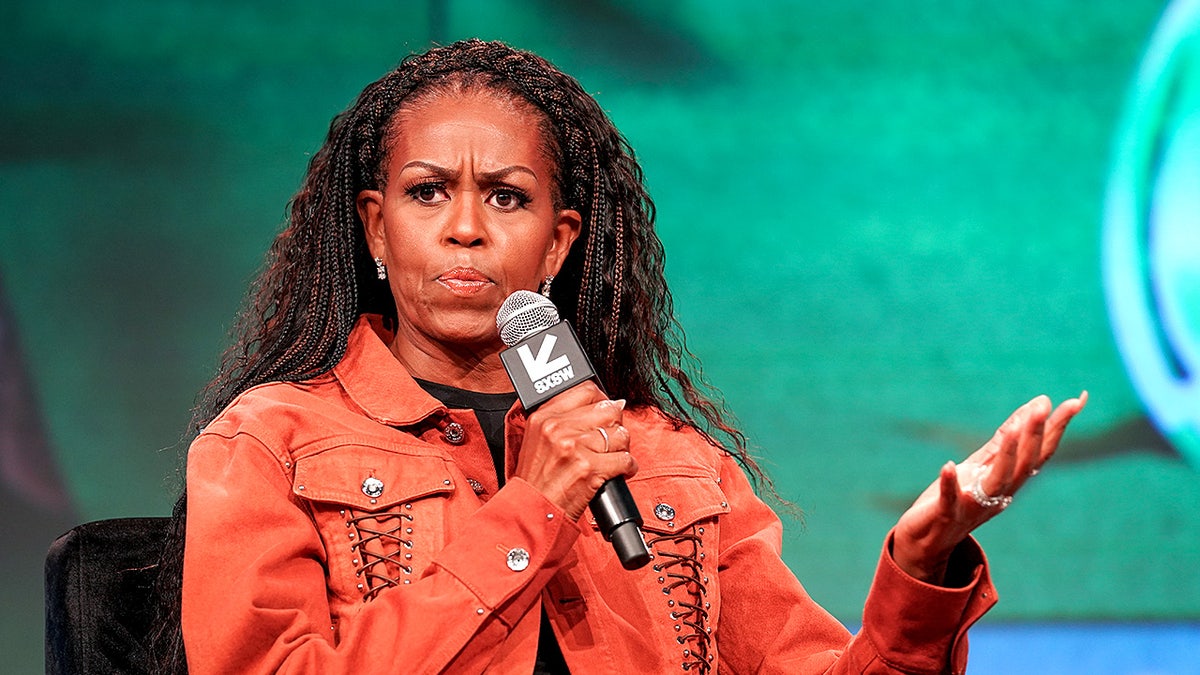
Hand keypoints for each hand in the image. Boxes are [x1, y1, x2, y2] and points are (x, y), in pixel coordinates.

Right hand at [514, 381, 635, 520]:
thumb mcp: (538, 438)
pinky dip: (628, 468)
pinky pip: (626, 460)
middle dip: (615, 426)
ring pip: (620, 435)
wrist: (533, 510)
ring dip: (622, 449)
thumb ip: (565, 418)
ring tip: (612, 459)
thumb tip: (609, 403)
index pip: (587, 391)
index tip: (605, 413)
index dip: (603, 401)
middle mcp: (559, 428)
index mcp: (545, 417)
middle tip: (609, 441)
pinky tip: (617, 473)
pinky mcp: (590, 469)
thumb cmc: (537, 481)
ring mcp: (575, 447)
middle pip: (609, 410)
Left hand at [892, 392, 1087, 582]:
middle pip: (1023, 464)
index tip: (1077, 400)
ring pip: (996, 480)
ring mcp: (973, 506)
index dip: (1057, 427)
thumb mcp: (981, 466)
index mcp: (1008, 481)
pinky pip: (950, 499)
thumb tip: (1033, 406)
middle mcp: (998, 494)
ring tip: (1012, 429)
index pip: (1039, 452)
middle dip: (1034, 434)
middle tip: (1044, 404)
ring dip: (1006, 454)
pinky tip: (948, 465)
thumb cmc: (957, 500)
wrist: (928, 542)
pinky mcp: (946, 514)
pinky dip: (950, 483)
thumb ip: (1004, 440)